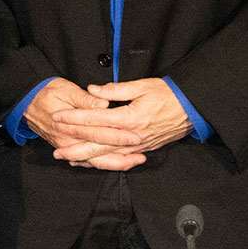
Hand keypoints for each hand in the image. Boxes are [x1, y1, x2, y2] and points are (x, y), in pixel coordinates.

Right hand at [25, 77, 144, 169]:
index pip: (99, 133)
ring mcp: (67, 147)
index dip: (118, 136)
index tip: (135, 136)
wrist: (26, 102)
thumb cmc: (46, 92)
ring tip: (134, 162)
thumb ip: (86, 100)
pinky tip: (115, 163)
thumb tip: (104, 105)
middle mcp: (68, 141)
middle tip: (141, 156)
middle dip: (122, 157)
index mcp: (69, 126)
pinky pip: (86, 161)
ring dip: (115, 163)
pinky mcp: (67, 148)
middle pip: (99, 154)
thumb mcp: (65, 89)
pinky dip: (101, 164)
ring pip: (94, 162)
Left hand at [53, 78, 191, 158]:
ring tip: (68, 159)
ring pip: (106, 156)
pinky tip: (91, 162)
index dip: (75, 118)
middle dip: (75, 146)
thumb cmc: (167, 94)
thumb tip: (93, 90)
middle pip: (97, 143)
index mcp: (130, 118)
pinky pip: (118, 160)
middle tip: (56, 150)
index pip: (96, 120)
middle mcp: (131, 136)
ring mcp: (136, 146)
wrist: (191, 109)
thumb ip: (115, 90)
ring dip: (86, 158)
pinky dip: (103, 162)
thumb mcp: (142, 86)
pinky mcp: (142, 149)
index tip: (59, 117)